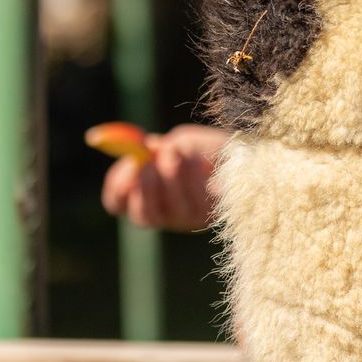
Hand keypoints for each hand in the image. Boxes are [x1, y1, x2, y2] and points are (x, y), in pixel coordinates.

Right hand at [99, 123, 226, 231]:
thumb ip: (159, 148)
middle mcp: (165, 213)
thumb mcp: (178, 142)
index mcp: (145, 195)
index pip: (118, 203)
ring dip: (171, 179)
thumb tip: (146, 150)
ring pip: (173, 209)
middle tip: (147, 163)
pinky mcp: (213, 216)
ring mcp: (190, 218)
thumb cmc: (204, 149)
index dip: (116, 188)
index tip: (126, 166)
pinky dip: (196, 180)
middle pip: (143, 215)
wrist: (245, 152)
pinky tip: (202, 162)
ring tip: (176, 152)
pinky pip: (199, 203)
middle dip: (143, 188)